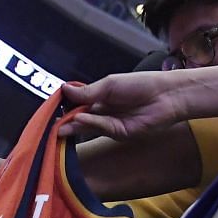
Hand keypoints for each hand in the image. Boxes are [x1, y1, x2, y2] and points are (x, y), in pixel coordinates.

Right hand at [58, 72, 186, 141]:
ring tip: (59, 126)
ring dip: (74, 126)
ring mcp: (112, 124)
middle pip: (81, 118)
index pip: (79, 104)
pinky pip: (102, 128)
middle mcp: (105, 112)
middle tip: (51, 125)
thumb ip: (87, 92)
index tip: (52, 108)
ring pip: (89, 126)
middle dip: (67, 121)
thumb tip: (63, 89)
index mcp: (102, 97)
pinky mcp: (120, 133)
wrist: (167, 95)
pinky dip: (91, 123)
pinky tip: (80, 118)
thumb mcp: (109, 84)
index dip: (66, 106)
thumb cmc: (140, 84)